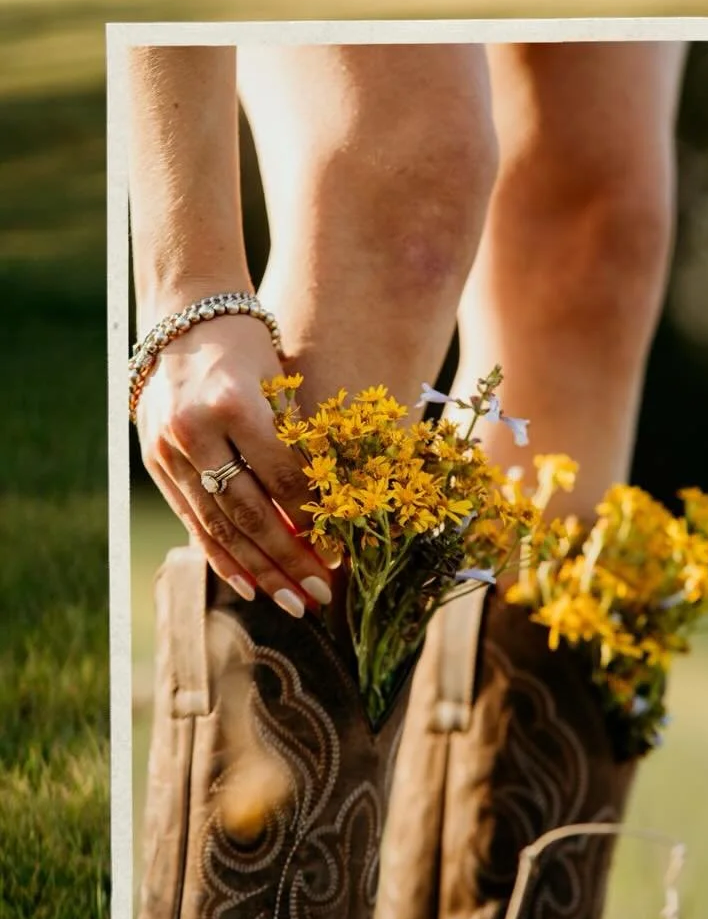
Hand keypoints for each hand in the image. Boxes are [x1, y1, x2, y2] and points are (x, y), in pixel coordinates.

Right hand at [135, 310, 334, 615]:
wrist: (184, 317)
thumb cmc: (249, 347)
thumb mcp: (279, 383)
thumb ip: (296, 443)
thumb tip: (329, 512)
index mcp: (235, 403)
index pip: (281, 475)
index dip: (312, 517)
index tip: (342, 549)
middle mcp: (196, 431)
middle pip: (248, 510)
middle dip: (288, 558)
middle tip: (322, 594)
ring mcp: (168, 450)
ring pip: (217, 524)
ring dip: (257, 569)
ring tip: (291, 601)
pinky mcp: (154, 463)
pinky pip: (190, 519)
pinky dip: (218, 555)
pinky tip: (246, 584)